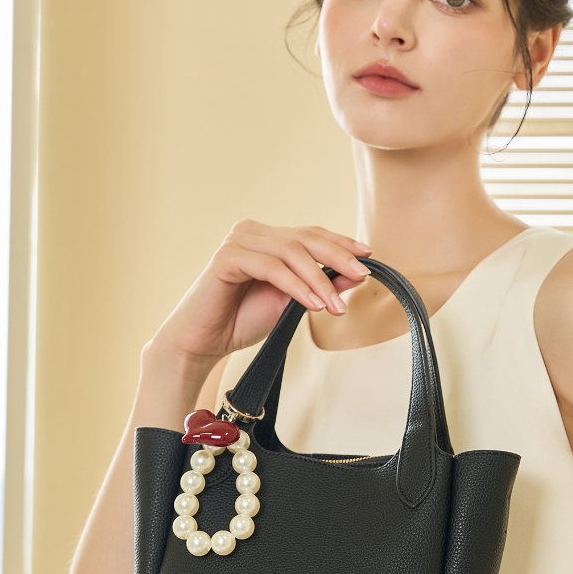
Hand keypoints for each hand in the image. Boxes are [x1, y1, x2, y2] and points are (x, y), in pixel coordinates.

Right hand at [147, 220, 371, 380]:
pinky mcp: (226, 257)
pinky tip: (313, 304)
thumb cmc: (242, 321)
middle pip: (306, 238)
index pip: (312, 234)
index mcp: (268, 238)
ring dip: (319, 279)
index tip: (369, 256)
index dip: (342, 243)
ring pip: (291, 252)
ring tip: (336, 305)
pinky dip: (297, 286)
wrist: (203, 342)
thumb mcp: (291, 303)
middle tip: (362, 276)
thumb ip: (319, 286)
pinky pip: (272, 267)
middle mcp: (252, 232)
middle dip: (338, 257)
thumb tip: (355, 275)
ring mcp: (238, 241)